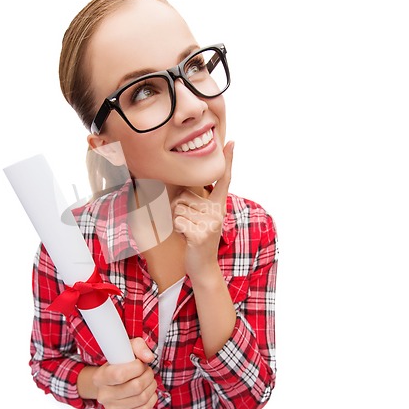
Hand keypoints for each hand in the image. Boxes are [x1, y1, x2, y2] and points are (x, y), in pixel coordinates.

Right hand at [93, 338, 156, 408]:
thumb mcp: (126, 348)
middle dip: (148, 375)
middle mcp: (103, 395)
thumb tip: (148, 358)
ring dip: (152, 385)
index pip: (120, 375)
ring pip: (142, 398)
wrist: (110, 382)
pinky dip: (152, 398)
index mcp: (100, 377)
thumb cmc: (120, 362)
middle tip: (147, 370)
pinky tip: (148, 390)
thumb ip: (138, 347)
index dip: (137, 367)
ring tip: (149, 379)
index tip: (140, 362)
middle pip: (135, 387)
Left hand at [172, 141, 233, 279]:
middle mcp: (217, 212)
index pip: (224, 180)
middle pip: (183, 196)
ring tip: (189, 231)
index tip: (232, 143)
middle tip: (190, 224)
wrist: (203, 265)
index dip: (228, 161)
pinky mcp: (201, 234)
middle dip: (179, 210)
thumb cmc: (197, 237)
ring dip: (177, 221)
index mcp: (218, 205)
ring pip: (178, 209)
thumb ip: (195, 202)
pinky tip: (187, 238)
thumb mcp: (200, 217)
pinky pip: (176, 221)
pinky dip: (176, 230)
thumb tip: (180, 187)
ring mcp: (211, 223)